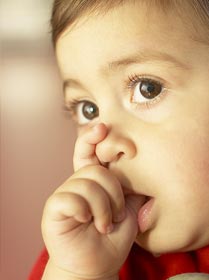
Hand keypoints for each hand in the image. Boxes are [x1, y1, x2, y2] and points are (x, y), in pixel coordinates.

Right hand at [41, 124, 144, 279]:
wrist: (97, 264)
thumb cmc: (113, 236)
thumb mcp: (129, 207)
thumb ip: (131, 185)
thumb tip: (138, 160)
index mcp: (93, 180)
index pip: (88, 150)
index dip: (93, 137)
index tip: (104, 128)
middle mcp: (77, 182)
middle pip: (95, 168)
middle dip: (113, 191)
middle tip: (116, 213)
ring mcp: (64, 194)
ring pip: (87, 183)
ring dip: (103, 208)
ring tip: (104, 225)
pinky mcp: (53, 208)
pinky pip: (70, 198)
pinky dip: (86, 212)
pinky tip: (87, 223)